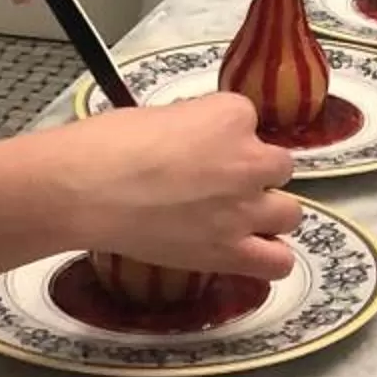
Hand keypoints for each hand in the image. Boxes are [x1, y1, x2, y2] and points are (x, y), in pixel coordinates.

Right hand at [59, 93, 299, 282]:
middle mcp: (249, 160)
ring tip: (238, 218)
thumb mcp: (158, 114)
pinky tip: (249, 251)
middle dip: (255, 174)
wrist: (85, 189)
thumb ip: (193, 126)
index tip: (200, 146)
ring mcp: (244, 208)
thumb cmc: (107, 144)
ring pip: (291, 212)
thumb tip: (193, 141)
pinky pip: (279, 261)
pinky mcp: (231, 251)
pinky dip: (270, 258)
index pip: (248, 120)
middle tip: (220, 183)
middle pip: (280, 166)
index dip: (225, 136)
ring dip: (268, 213)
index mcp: (231, 115)